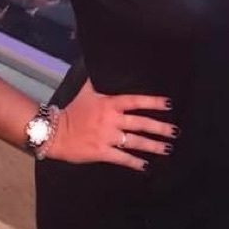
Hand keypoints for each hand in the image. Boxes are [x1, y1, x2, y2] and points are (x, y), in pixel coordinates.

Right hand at [46, 79, 178, 171]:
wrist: (54, 132)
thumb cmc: (71, 110)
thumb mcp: (84, 92)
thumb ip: (93, 79)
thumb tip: (93, 63)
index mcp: (109, 104)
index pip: (136, 101)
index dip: (153, 102)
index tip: (168, 104)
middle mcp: (112, 120)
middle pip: (141, 123)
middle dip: (160, 128)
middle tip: (174, 131)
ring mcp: (108, 137)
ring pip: (135, 142)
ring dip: (153, 146)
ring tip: (166, 148)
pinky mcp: (102, 152)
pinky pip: (122, 158)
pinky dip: (135, 162)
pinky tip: (145, 166)